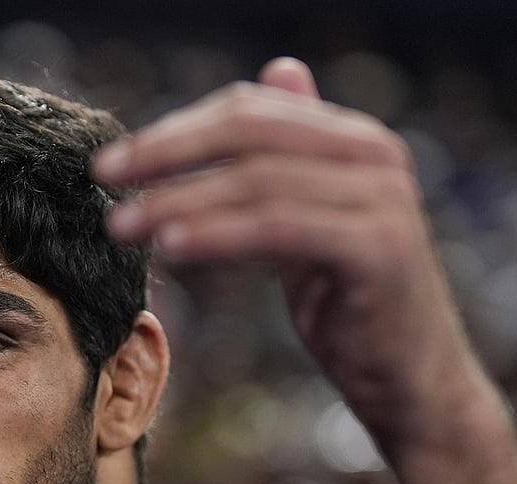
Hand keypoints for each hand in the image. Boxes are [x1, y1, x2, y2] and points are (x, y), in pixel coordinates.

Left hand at [93, 57, 476, 451]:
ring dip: (177, 200)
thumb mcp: (312, 219)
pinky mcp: (377, 247)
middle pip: (248, 132)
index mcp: (353, 139)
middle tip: (104, 175)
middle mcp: (373, 154)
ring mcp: (380, 198)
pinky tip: (171, 247)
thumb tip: (279, 69)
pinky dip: (217, 232)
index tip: (116, 158)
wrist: (412, 379)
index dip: (177, 128)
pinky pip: (277, 227)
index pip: (250, 109)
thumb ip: (289, 156)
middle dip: (166, 152)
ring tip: (122, 224)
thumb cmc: (351, 303)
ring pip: (255, 181)